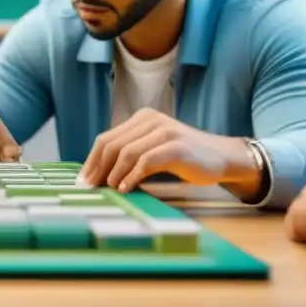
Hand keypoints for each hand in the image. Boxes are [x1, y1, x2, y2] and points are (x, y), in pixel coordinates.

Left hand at [78, 108, 261, 195]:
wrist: (222, 157)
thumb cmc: (185, 156)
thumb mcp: (154, 148)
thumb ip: (132, 153)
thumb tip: (100, 174)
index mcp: (142, 118)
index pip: (107, 138)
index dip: (92, 159)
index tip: (83, 180)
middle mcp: (151, 120)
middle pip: (113, 144)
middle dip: (98, 167)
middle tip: (91, 187)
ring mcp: (164, 132)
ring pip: (127, 152)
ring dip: (113, 173)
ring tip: (108, 189)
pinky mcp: (176, 147)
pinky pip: (146, 161)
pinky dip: (132, 176)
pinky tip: (126, 188)